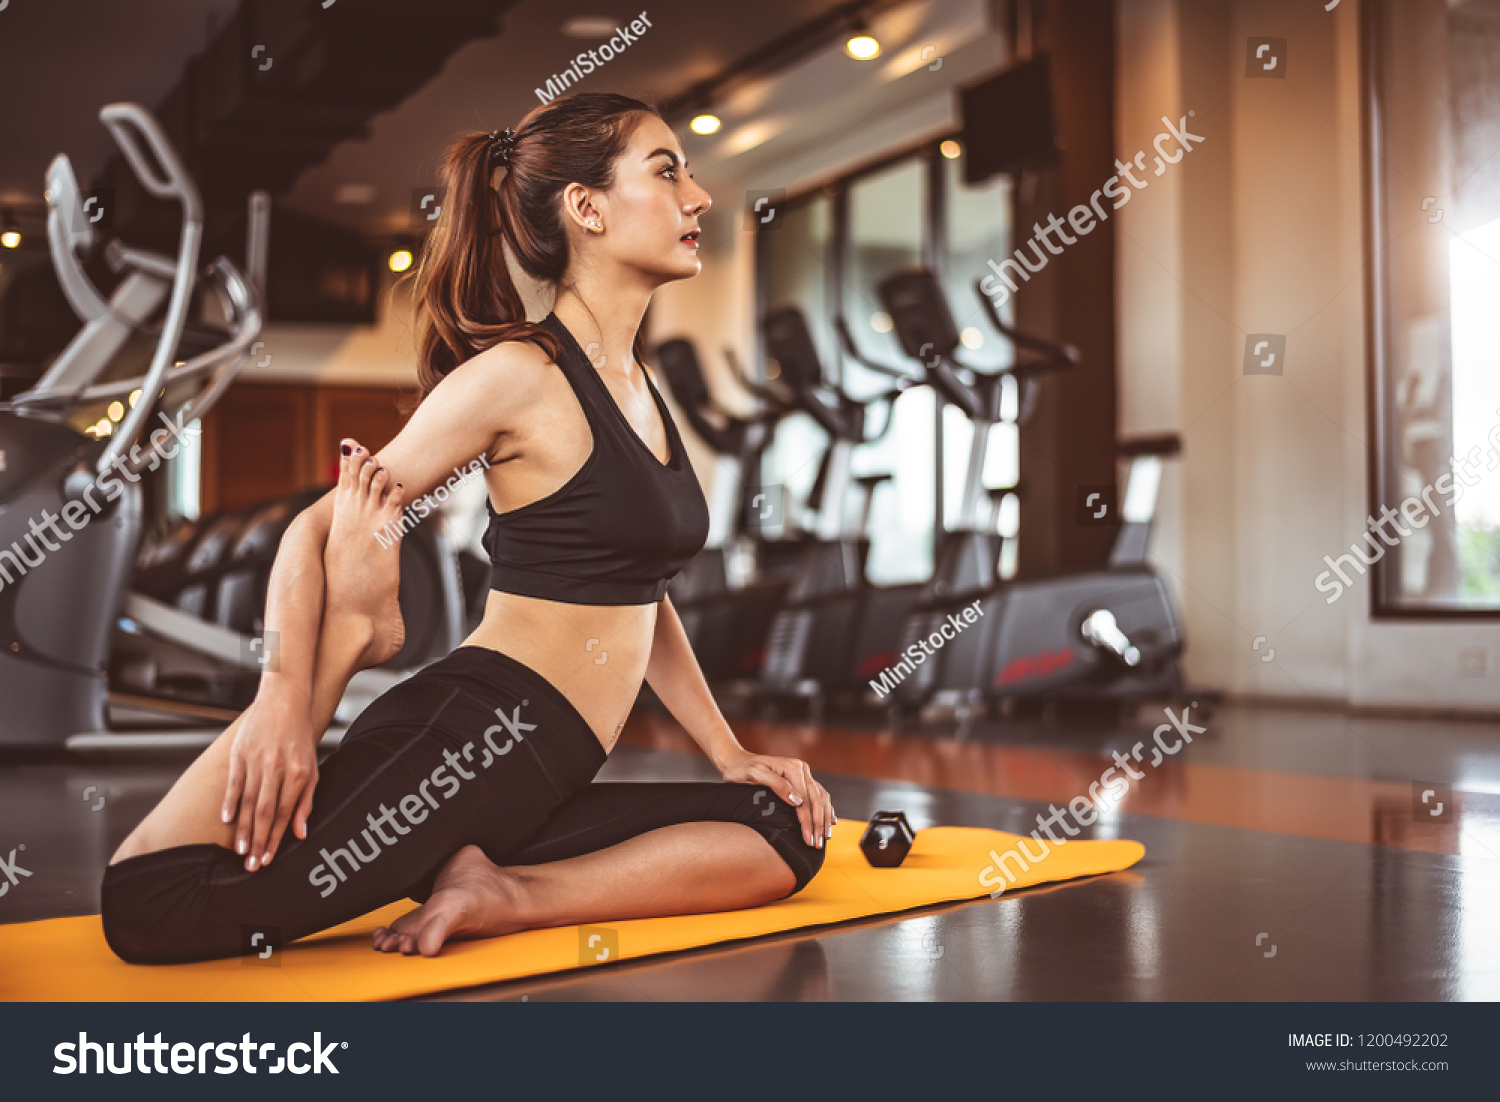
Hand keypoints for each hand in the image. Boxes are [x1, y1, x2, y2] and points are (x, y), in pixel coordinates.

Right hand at [221, 689, 319, 870]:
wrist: (285, 700)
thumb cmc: (300, 737)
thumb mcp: (312, 767)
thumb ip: (306, 800)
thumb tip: (300, 833)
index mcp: (297, 773)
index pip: (284, 814)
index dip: (275, 839)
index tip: (268, 859)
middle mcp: (276, 768)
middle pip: (264, 812)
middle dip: (258, 842)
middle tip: (251, 865)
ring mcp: (256, 760)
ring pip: (247, 801)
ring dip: (243, 829)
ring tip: (239, 851)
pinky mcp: (240, 753)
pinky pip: (233, 782)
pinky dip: (229, 802)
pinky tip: (227, 820)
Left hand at [720, 751, 835, 848]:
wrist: (736, 760)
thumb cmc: (742, 770)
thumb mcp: (755, 775)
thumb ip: (777, 785)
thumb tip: (797, 801)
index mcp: (792, 767)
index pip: (805, 800)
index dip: (808, 822)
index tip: (809, 840)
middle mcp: (801, 768)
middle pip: (816, 800)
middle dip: (818, 824)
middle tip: (817, 845)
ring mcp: (803, 773)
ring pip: (821, 797)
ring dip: (824, 818)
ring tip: (825, 838)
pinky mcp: (801, 778)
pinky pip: (818, 794)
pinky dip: (825, 808)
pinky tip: (830, 820)